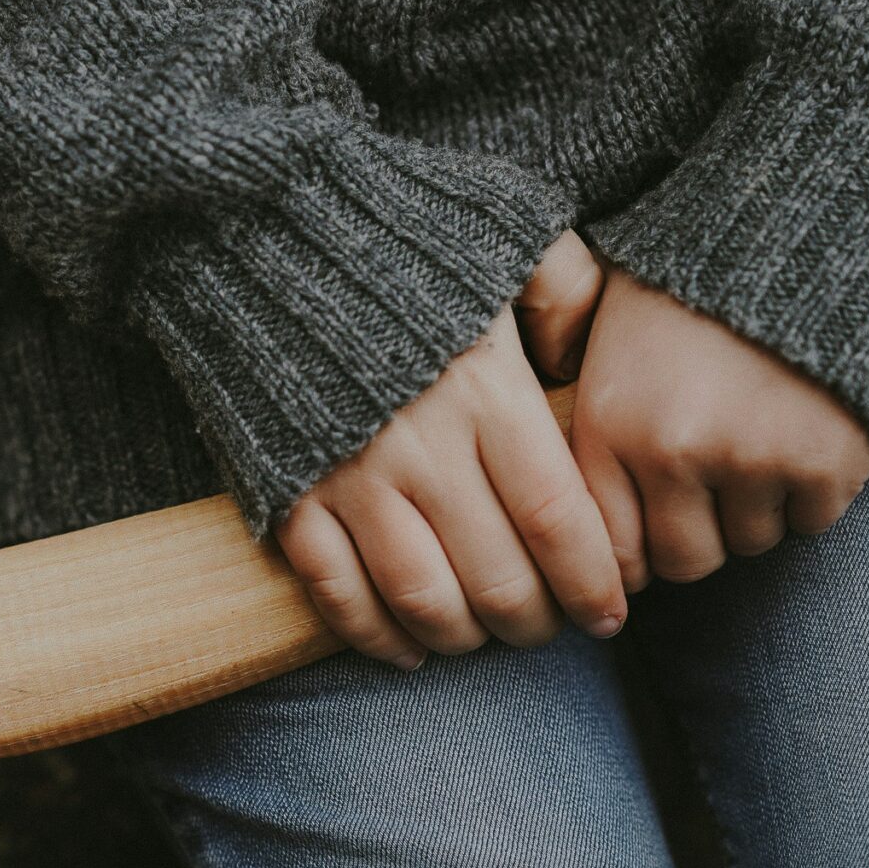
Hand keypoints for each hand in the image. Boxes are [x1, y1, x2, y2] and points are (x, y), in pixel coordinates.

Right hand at [276, 238, 627, 668]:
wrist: (257, 219)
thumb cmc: (397, 229)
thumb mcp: (507, 234)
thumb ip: (567, 293)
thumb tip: (588, 366)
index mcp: (486, 391)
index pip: (556, 520)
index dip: (590, 582)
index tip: (611, 612)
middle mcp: (422, 445)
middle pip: (498, 577)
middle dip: (535, 622)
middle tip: (553, 630)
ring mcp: (349, 476)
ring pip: (422, 599)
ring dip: (463, 637)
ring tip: (486, 637)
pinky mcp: (288, 491)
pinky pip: (336, 592)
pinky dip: (375, 636)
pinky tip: (409, 649)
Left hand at [569, 267, 868, 584]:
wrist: (812, 211)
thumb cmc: (702, 272)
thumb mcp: (614, 326)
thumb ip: (596, 417)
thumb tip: (578, 522)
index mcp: (610, 421)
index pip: (611, 551)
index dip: (638, 547)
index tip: (658, 528)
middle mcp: (672, 450)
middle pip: (684, 560)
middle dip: (701, 532)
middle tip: (719, 479)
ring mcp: (751, 459)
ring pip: (751, 542)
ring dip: (759, 507)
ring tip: (763, 432)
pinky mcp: (825, 461)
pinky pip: (813, 521)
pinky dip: (815, 490)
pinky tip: (807, 428)